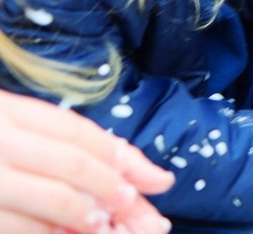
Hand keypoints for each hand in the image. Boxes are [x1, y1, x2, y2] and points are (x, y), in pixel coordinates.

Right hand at [0, 89, 172, 233]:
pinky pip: (19, 228)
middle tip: (138, 213)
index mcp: (9, 113)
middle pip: (74, 165)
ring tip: (106, 227)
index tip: (154, 183)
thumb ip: (74, 145)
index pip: (79, 134)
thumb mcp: (17, 129)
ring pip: (53, 200)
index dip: (122, 159)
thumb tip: (153, 177)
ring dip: (89, 218)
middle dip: (115, 192)